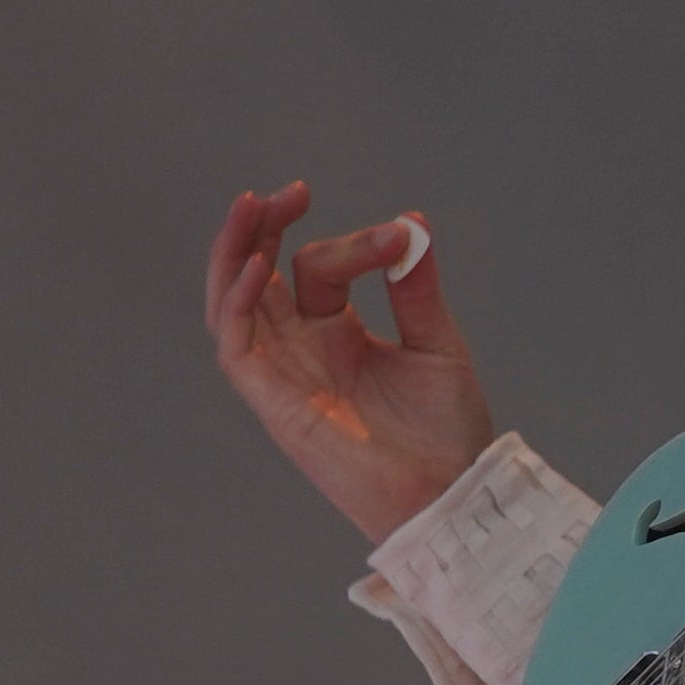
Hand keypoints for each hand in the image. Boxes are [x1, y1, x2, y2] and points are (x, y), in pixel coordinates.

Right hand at [206, 183, 497, 542]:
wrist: (451, 492)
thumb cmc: (447, 432)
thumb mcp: (438, 345)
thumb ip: (416, 289)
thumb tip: (412, 222)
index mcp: (338, 334)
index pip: (319, 269)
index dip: (353, 243)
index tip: (398, 234)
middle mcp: (302, 349)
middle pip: (258, 277)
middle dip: (264, 229)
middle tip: (290, 192)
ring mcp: (284, 374)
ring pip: (233, 304)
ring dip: (234, 254)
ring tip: (251, 207)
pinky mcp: (274, 402)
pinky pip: (237, 347)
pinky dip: (238, 304)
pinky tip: (257, 267)